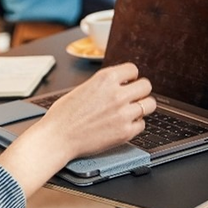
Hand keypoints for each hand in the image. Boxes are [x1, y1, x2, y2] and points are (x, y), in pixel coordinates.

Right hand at [0, 63, 153, 196]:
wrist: (57, 137)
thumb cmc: (63, 115)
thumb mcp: (82, 88)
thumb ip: (103, 85)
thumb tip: (118, 84)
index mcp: (105, 79)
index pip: (133, 69)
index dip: (130, 77)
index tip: (128, 82)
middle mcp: (117, 94)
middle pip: (146, 86)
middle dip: (139, 90)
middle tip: (132, 96)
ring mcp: (123, 113)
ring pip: (150, 104)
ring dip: (141, 107)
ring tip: (130, 111)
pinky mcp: (125, 132)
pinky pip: (142, 124)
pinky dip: (134, 125)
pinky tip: (122, 125)